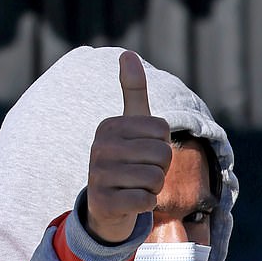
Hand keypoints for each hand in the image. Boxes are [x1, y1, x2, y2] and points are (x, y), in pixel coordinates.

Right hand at [85, 51, 170, 244]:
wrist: (107, 207)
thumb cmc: (126, 161)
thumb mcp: (131, 125)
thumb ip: (133, 91)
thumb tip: (128, 53)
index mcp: (109, 126)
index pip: (162, 131)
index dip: (163, 146)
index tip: (145, 154)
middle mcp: (99, 148)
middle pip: (162, 155)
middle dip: (161, 169)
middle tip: (143, 174)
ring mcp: (98, 176)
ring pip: (155, 179)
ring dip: (153, 188)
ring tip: (136, 187)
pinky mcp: (103, 203)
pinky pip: (145, 201)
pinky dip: (146, 205)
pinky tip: (132, 202)